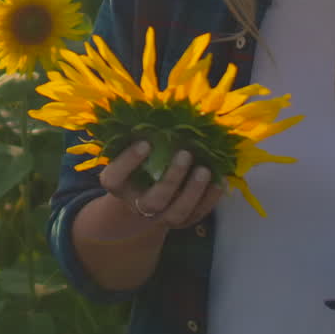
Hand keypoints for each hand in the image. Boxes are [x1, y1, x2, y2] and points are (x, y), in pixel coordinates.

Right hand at [98, 141, 222, 229]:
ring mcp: (160, 217)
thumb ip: (137, 137)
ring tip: (205, 170)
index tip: (145, 143)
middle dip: (171, 179)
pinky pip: (197, 215)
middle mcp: (137, 205)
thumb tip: (159, 110)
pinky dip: (209, 199)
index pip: (115, 177)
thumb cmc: (136, 163)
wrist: (141, 197)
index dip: (128, 162)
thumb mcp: (130, 150)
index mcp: (118, 185)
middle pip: (153, 201)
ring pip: (177, 213)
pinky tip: (219, 181)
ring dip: (193, 192)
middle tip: (185, 153)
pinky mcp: (181, 223)